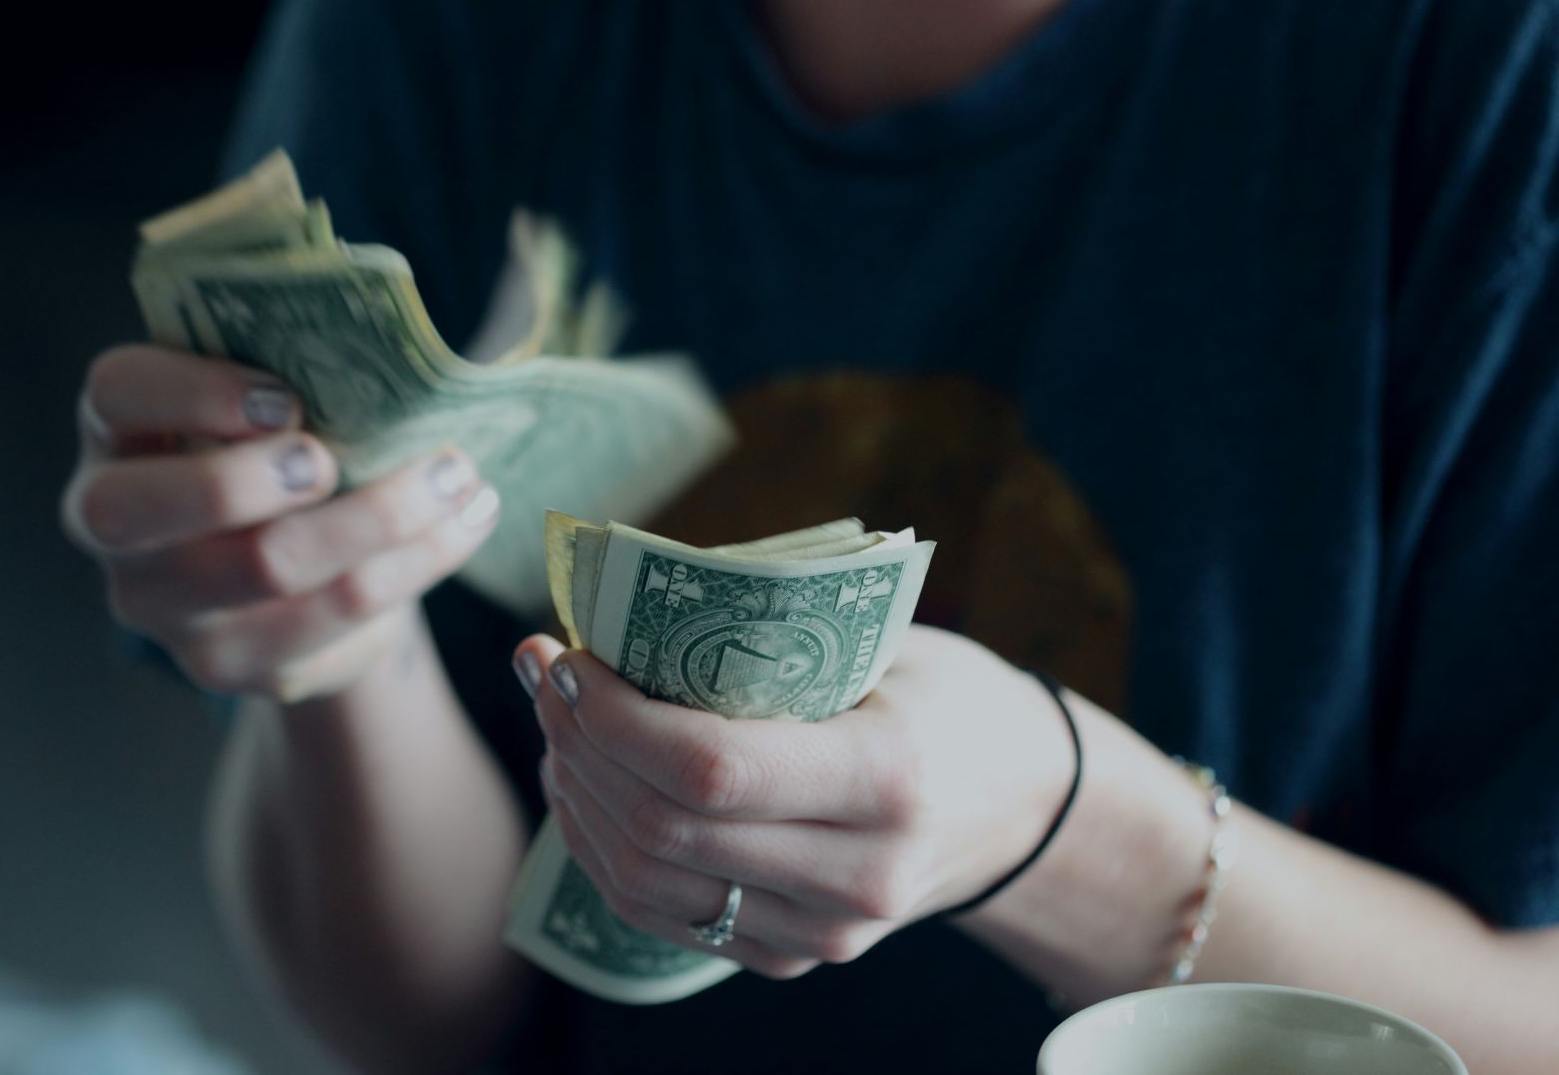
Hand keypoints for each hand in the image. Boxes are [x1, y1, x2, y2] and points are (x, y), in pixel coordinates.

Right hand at [62, 344, 499, 700]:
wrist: (301, 571)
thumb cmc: (282, 449)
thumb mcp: (269, 400)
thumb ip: (292, 365)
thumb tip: (388, 343)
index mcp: (118, 431)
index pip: (116, 393)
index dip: (192, 391)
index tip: (285, 398)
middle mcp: (114, 526)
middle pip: (144, 509)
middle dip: (248, 478)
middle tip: (332, 459)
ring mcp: (166, 608)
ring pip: (266, 567)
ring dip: (379, 516)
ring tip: (458, 475)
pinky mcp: (234, 664)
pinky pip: (335, 618)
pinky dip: (416, 563)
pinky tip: (464, 523)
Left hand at [516, 625, 1074, 978]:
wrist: (1021, 806)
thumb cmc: (946, 698)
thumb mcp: (886, 645)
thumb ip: (770, 637)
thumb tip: (620, 607)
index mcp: (888, 778)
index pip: (710, 768)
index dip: (613, 717)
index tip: (568, 655)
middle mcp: (858, 875)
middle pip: (663, 829)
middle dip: (578, 744)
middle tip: (543, 672)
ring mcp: (824, 932)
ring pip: (646, 883)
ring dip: (577, 796)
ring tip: (555, 722)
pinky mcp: (793, 957)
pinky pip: (662, 915)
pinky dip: (603, 848)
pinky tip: (584, 783)